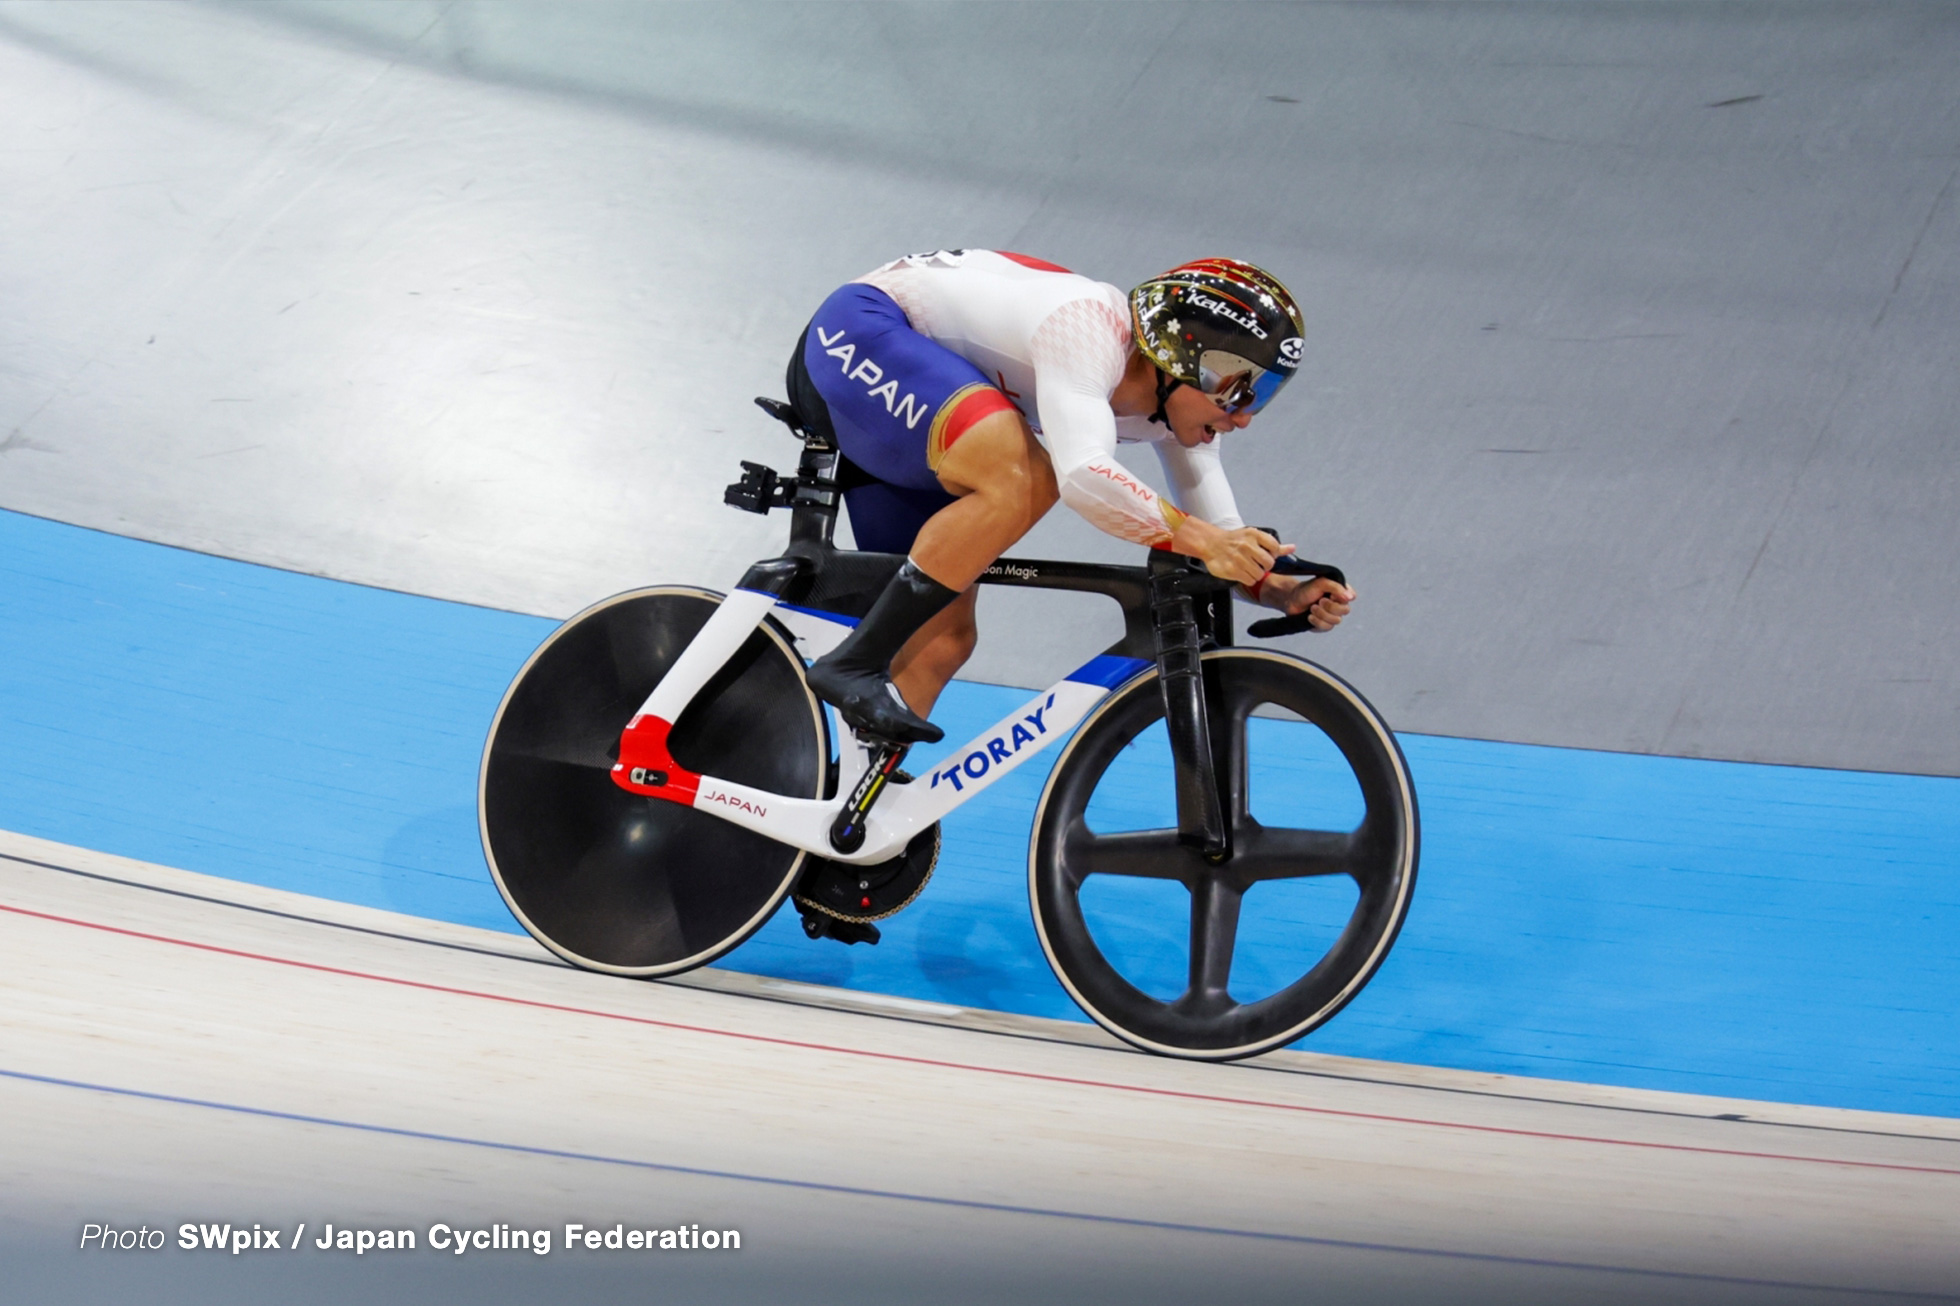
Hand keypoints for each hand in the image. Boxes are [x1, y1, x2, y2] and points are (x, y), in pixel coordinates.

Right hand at [1173, 519, 1293, 586]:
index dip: (1272, 554)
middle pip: (1269, 563)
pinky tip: (1241, 572)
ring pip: (1260, 574)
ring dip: (1255, 574)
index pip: (1275, 548)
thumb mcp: (1254, 537)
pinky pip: (1250, 580)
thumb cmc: (1234, 540)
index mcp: (1254, 535)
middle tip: (1255, 563)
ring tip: (1246, 567)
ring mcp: (1239, 558)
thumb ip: (1274, 545)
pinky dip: (1247, 579)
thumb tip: (1292, 548)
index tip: (1265, 554)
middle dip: (1264, 566)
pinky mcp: (1233, 570)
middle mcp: (1247, 545)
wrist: (1211, 543)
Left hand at [1262, 573, 1355, 631]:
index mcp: (1340, 592)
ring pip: (1336, 620)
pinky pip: (1327, 627)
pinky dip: (1317, 621)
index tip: (1331, 594)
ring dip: (1322, 614)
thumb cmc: (1306, 590)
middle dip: (1330, 606)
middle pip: (1345, 610)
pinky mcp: (1324, 626)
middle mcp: (1338, 605)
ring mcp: (1332, 616)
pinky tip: (1309, 616)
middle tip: (1319, 601)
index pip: (1352, 596)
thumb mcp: (1320, 583)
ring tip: (1312, 608)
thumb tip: (1350, 597)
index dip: (1342, 597)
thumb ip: (1336, 587)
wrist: (1291, 601)